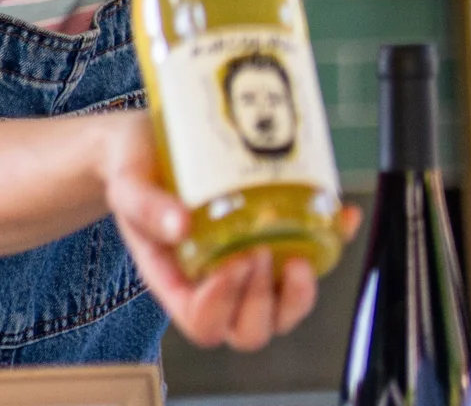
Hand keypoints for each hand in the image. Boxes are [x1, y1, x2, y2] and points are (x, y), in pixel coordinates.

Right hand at [100, 111, 360, 350]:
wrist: (151, 141)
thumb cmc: (136, 170)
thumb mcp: (128, 185)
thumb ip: (146, 206)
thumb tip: (180, 225)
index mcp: (177, 281)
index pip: (203, 323)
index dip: (221, 305)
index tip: (228, 263)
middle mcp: (216, 282)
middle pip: (250, 329)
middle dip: (262, 301)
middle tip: (259, 252)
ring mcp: (250, 265)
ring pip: (284, 309)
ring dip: (299, 293)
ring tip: (299, 252)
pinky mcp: (277, 237)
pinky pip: (315, 255)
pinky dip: (334, 242)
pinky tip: (341, 216)